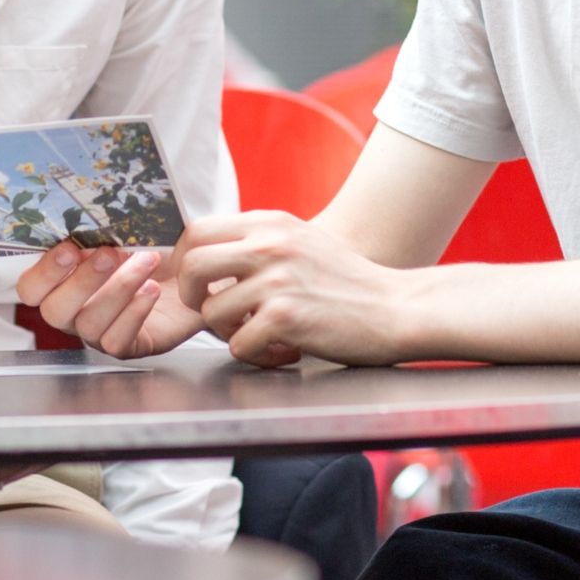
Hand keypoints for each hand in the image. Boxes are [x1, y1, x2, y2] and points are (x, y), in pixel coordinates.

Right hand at [12, 241, 204, 357]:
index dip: (44, 272)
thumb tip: (87, 217)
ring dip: (119, 289)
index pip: (31, 288)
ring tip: (147, 262)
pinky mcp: (128, 346)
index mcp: (62, 281)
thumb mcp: (125, 232)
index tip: (70, 248)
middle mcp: (73, 312)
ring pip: (89, 324)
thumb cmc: (152, 248)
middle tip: (109, 254)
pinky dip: (134, 312)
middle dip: (82, 281)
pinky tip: (151, 290)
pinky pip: (117, 340)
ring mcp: (98, 333)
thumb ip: (98, 230)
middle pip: (54, 311)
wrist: (192, 271)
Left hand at [170, 211, 411, 367]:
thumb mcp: (301, 241)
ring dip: (228, 334)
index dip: (185, 261)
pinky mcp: (287, 317)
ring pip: (211, 312)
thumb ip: (258, 241)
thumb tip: (208, 253)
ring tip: (259, 335)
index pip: (197, 230)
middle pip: (193, 266)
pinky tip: (284, 350)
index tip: (196, 284)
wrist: (395, 308)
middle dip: (193, 298)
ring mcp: (278, 280)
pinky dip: (257, 356)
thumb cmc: (347, 281)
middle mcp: (270, 245)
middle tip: (215, 314)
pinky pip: (240, 345)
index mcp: (269, 223)